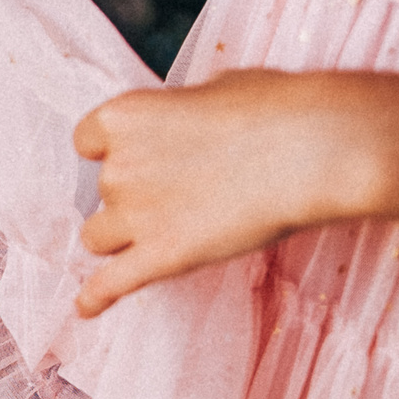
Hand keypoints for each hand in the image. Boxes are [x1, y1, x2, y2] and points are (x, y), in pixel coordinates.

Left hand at [72, 70, 379, 315]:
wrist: (311, 150)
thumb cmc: (272, 110)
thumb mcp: (213, 90)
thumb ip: (180, 115)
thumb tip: (184, 125)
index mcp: (123, 117)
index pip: (88, 140)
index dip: (112, 150)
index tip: (136, 154)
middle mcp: (117, 166)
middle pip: (103, 191)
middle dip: (133, 194)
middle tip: (182, 192)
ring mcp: (136, 215)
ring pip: (98, 238)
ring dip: (121, 238)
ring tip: (162, 233)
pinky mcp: (161, 257)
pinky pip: (111, 284)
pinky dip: (97, 297)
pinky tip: (88, 308)